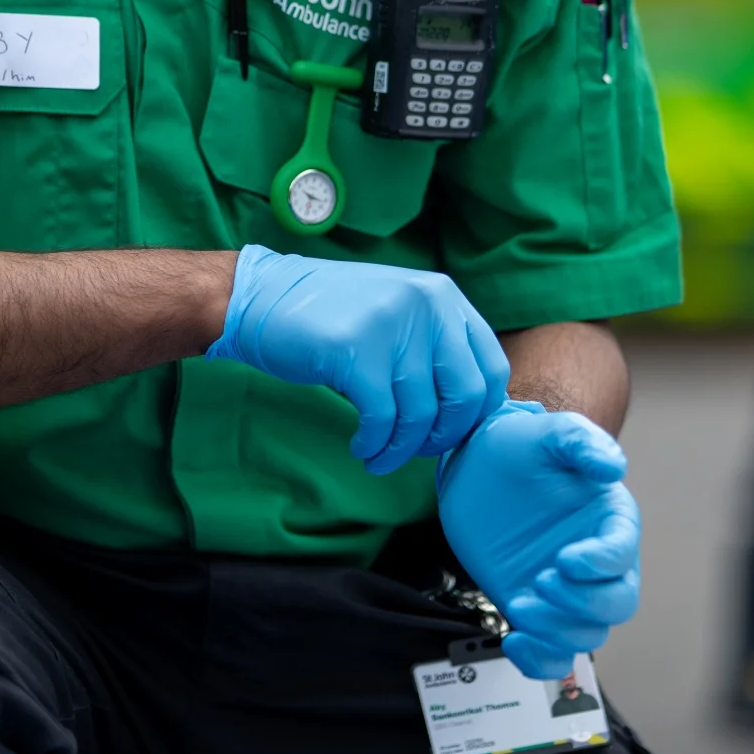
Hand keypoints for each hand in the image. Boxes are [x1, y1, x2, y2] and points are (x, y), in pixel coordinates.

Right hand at [208, 245, 512, 474]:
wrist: (260, 297)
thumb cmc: (330, 313)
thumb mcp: (398, 311)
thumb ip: (435, 345)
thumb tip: (472, 411)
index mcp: (444, 296)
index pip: (492, 367)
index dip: (477, 413)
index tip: (450, 432)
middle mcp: (427, 305)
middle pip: (466, 396)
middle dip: (444, 437)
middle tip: (417, 450)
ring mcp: (392, 326)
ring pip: (422, 415)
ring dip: (403, 450)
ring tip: (381, 457)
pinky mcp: (355, 352)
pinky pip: (382, 419)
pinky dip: (375, 444)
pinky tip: (362, 447)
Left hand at [437, 402, 641, 679]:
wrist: (476, 465)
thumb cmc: (521, 445)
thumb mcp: (550, 433)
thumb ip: (581, 443)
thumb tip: (613, 466)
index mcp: (610, 522)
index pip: (621, 555)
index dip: (600, 565)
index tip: (566, 560)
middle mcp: (596, 562)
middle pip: (616, 604)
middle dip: (583, 604)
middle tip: (542, 582)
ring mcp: (566, 589)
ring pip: (585, 633)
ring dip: (556, 630)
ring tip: (519, 606)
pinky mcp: (535, 606)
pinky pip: (551, 653)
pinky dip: (539, 660)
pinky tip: (514, 642)